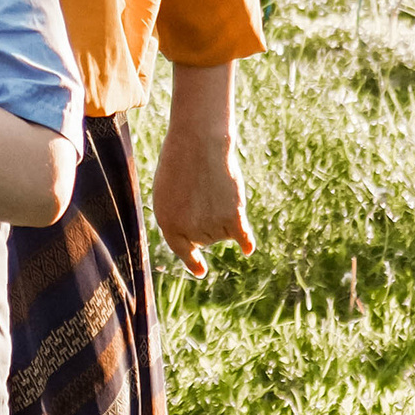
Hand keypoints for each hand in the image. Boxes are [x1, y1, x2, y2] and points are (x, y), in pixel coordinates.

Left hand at [151, 63, 251, 277]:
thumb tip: (198, 239)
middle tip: (200, 189)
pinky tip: (247, 248)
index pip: (182, 249)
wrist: (198, 142)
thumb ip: (179, 215)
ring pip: (223, 231)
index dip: (192, 261)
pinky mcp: (233, 217)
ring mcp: (212, 226)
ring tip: (214, 186)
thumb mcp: (167, 189)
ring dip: (223, 213)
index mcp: (168, 224)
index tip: (201, 271)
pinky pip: (242, 236)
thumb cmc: (180, 160)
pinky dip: (246, 241)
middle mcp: (189, 231)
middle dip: (205, 218)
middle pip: (205, 237)